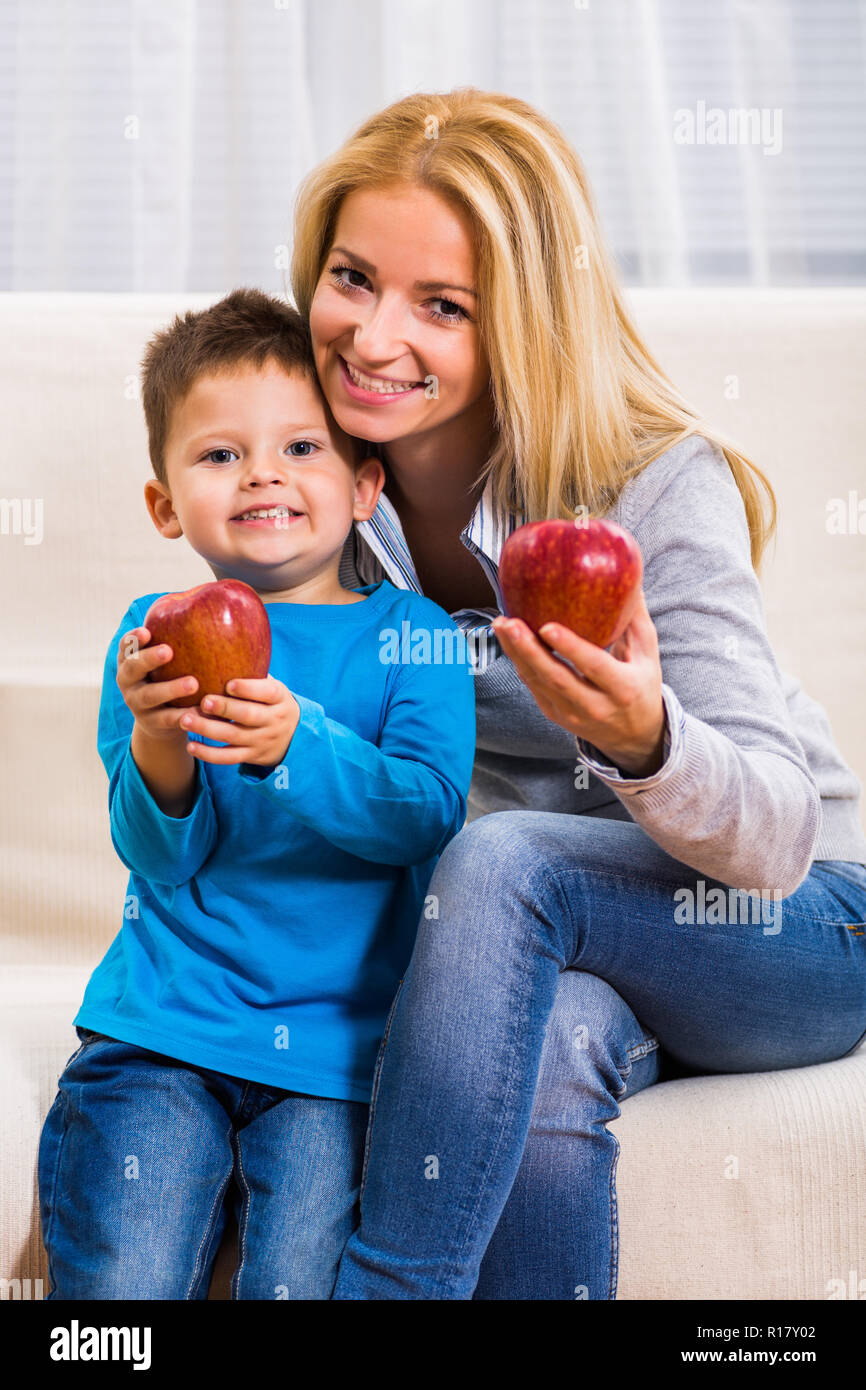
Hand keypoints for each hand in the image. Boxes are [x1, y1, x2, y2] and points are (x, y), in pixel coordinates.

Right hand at [117, 626, 199, 743]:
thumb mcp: (165, 660)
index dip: (133, 639)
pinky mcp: (151, 723)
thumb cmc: (167, 676)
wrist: (157, 719)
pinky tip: (201, 710)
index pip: (126, 646)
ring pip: (150, 696)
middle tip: (169, 651)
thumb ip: (176, 638)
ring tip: (193, 683)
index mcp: (129, 661)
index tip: (146, 631)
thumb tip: (210, 603)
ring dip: (170, 689)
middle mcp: (128, 681)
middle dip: (148, 659)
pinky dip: (183, 715)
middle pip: (132, 668)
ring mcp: (137, 703)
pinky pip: (167, 719)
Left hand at [176, 675, 300, 766]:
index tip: (229, 684)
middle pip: (248, 716)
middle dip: (225, 709)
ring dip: (208, 730)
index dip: (248, 689)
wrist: (294, 738)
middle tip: (203, 701)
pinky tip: (191, 746)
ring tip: (185, 720)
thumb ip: (254, 674)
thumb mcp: (273, 688)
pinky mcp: (251, 756)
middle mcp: (273, 720)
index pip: (267, 692)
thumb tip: (225, 644)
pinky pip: (228, 758)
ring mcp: (261, 740)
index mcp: (279, 698)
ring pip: (233, 737)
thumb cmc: (272, 703)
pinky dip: (209, 754)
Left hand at [491, 588, 666, 776]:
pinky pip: (533, 687)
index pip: (594, 667)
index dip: (570, 647)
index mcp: (623, 688)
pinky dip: (519, 663)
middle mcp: (595, 706)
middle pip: (556, 678)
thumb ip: (635, 618)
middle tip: (510, 622)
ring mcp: (571, 714)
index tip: (547, 626)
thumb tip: (628, 575)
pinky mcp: (554, 715)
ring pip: (538, 683)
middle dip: (529, 650)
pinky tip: (508, 640)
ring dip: (516, 653)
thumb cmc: (641, 685)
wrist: (634, 735)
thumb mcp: (648, 654)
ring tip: (501, 624)